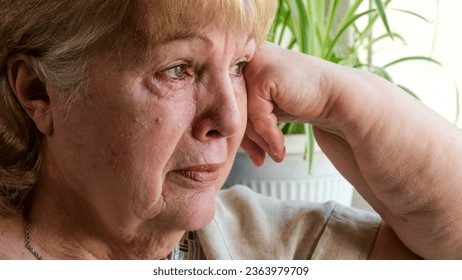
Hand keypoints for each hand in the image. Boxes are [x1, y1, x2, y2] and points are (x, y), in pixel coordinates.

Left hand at [242, 42, 336, 164]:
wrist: (336, 96)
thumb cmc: (302, 101)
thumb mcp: (267, 108)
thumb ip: (244, 115)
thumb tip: (216, 136)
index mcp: (244, 62)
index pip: (230, 103)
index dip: (240, 131)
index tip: (253, 153)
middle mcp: (246, 59)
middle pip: (234, 109)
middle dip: (247, 140)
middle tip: (259, 160)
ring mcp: (253, 64)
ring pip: (243, 114)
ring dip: (259, 141)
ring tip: (273, 155)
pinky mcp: (263, 76)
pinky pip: (256, 116)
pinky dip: (269, 135)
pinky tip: (280, 147)